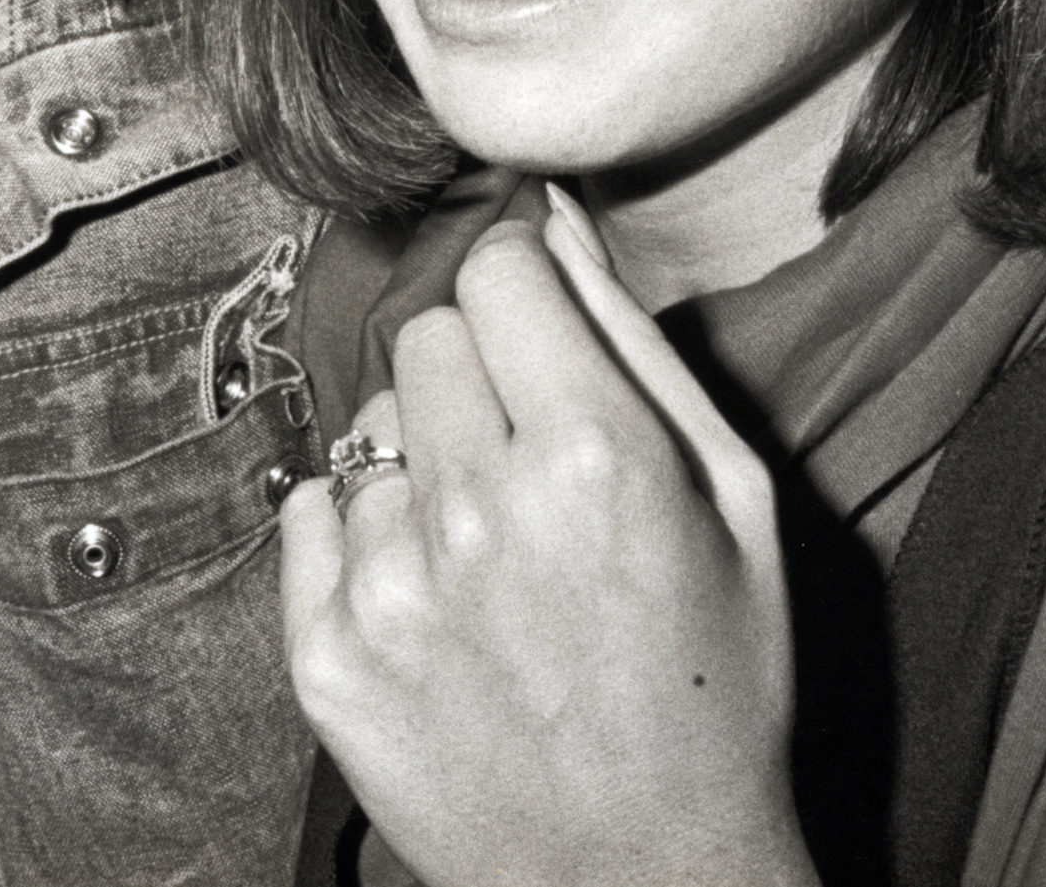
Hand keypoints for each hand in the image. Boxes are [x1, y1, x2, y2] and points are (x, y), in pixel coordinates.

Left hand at [281, 195, 813, 886]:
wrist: (641, 878)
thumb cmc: (714, 685)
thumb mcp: (734, 501)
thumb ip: (637, 345)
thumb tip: (556, 224)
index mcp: (594, 458)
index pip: (497, 268)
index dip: (523, 288)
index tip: (539, 332)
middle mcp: (476, 510)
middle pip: (426, 335)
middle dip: (475, 372)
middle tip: (527, 455)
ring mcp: (389, 587)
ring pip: (369, 426)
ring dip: (422, 464)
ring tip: (489, 551)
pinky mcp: (326, 655)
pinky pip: (311, 512)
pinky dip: (360, 537)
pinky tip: (433, 595)